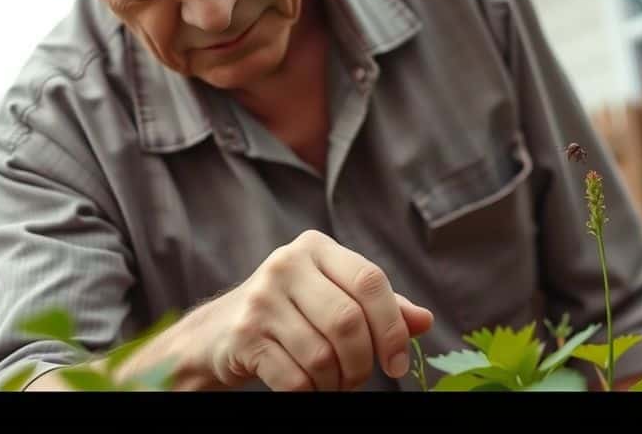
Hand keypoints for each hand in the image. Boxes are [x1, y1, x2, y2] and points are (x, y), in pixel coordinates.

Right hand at [179, 229, 433, 390]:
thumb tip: (424, 321)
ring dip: (335, 382)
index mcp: (316, 247)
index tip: (397, 363)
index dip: (393, 327)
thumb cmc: (289, 313)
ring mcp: (261, 299)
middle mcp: (286, 264)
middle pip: (349, 321)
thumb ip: (378, 306)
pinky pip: (294, 377)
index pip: (370, 281)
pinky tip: (307, 389)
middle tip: (357, 379)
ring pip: (322, 355)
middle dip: (361, 362)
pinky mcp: (243, 334)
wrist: (217, 333)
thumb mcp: (332, 297)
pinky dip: (310, 393)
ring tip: (331, 383)